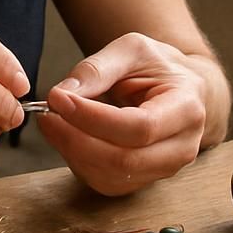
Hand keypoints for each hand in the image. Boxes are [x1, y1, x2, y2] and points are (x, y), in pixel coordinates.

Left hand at [38, 32, 207, 195]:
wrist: (180, 88)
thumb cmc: (158, 66)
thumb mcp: (132, 50)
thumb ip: (98, 68)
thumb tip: (62, 94)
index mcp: (186, 108)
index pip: (139, 126)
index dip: (93, 118)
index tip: (58, 99)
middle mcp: (181, 147)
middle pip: (125, 160)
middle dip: (76, 139)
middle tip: (46, 113)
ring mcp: (165, 169)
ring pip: (112, 177)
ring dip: (73, 153)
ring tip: (52, 122)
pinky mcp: (144, 180)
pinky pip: (106, 183)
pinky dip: (78, 163)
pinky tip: (67, 138)